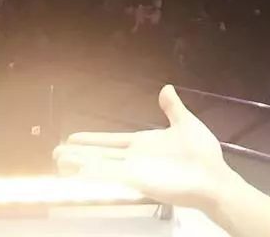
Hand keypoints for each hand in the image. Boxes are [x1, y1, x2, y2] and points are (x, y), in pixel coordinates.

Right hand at [54, 85, 229, 208]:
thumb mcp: (185, 122)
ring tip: (59, 159)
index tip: (74, 136)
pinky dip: (96, 173)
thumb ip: (172, 107)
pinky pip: (113, 176)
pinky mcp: (140, 181)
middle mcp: (136, 158)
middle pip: (100, 154)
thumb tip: (166, 88)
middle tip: (56, 150)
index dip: (93, 139)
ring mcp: (136, 170)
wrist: (213, 177)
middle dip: (78, 152)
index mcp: (145, 143)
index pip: (112, 141)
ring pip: (101, 165)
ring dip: (80, 162)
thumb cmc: (202, 154)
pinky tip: (80, 171)